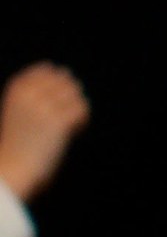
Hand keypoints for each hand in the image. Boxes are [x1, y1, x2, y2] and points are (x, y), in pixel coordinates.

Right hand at [0, 62, 90, 202]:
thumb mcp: (20, 111)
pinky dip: (82, 118)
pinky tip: (76, 129)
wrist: (13, 167)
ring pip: (75, 93)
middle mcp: (28, 94)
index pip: (45, 70)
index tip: (58, 100)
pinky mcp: (57, 122)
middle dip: (71, 93)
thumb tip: (67, 77)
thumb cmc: (18, 143)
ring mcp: (43, 107)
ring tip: (72, 122)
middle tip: (68, 113)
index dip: (58, 81)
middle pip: (63, 79)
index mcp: (16, 89)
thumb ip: (36, 96)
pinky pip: (81, 109)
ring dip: (78, 106)